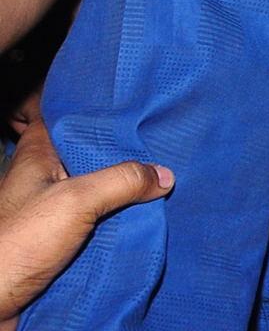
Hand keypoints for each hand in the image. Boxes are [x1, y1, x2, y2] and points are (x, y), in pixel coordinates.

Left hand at [0, 111, 171, 319]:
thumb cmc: (18, 244)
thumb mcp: (76, 200)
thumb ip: (122, 181)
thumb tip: (164, 174)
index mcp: (37, 158)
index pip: (68, 121)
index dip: (99, 113)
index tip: (135, 109)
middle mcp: (44, 181)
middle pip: (90, 159)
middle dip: (124, 156)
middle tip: (163, 147)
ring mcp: (51, 214)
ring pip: (97, 194)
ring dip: (124, 195)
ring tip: (164, 182)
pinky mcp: (59, 243)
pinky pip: (96, 226)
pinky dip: (118, 225)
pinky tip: (146, 220)